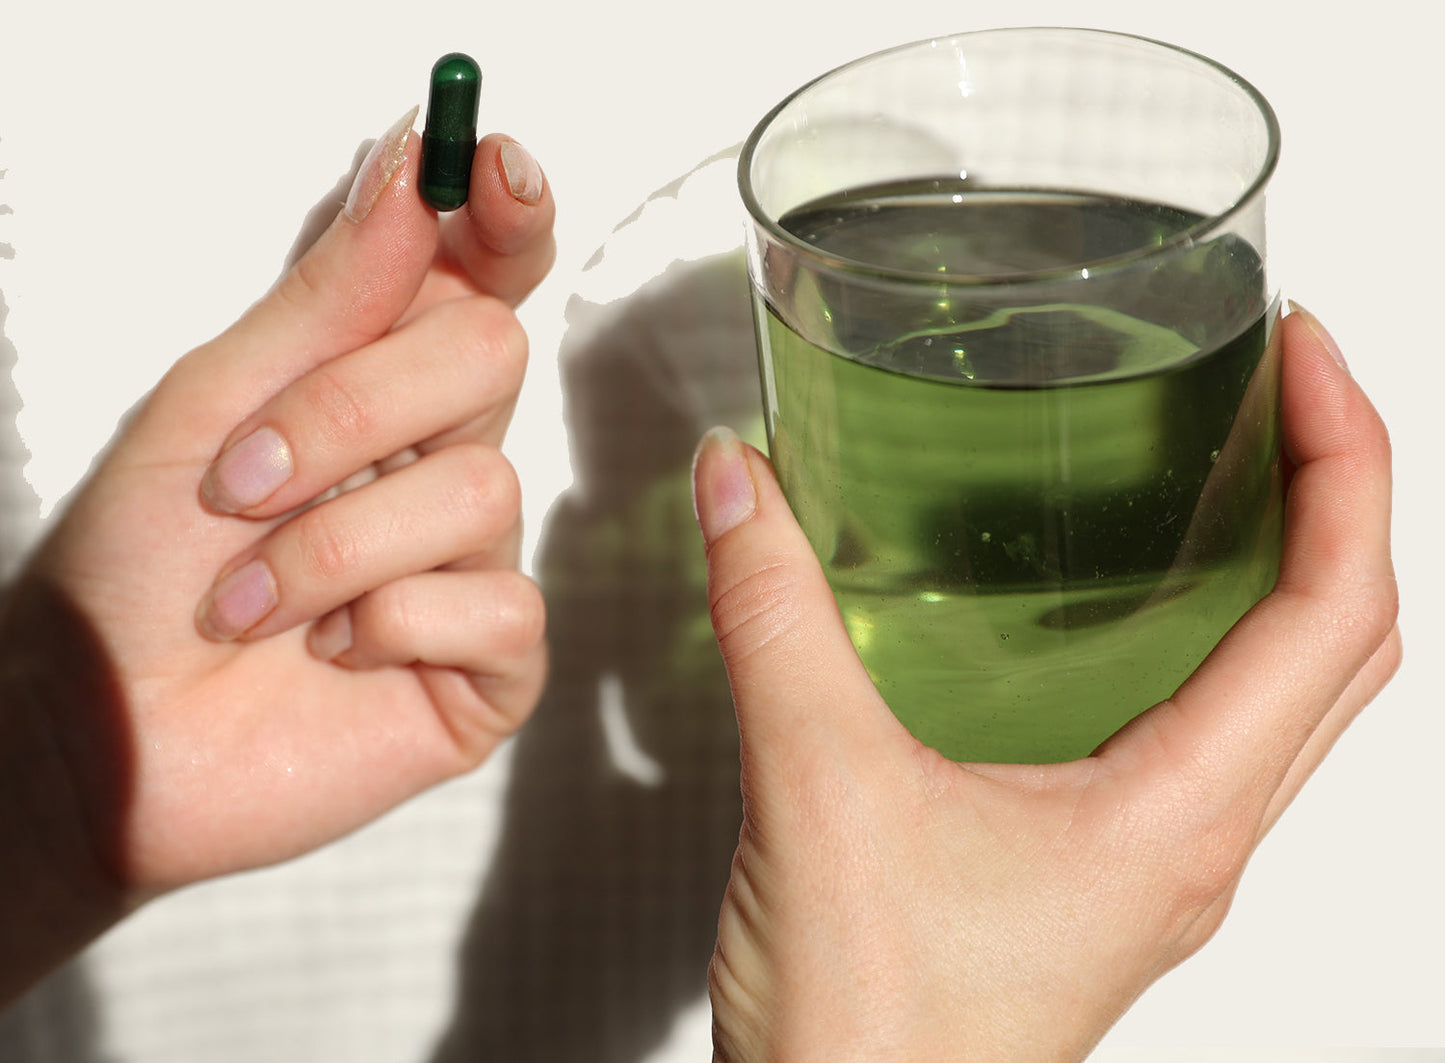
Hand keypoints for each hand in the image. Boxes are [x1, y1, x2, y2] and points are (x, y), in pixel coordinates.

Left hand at [0, 111, 552, 998]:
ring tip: (249, 602)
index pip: (484, 275)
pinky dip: (385, 628)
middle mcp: (441, 458)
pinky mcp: (493, 660)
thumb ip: (328, 295)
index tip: (492, 166)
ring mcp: (474, 560)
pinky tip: (334, 656)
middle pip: (492, 353)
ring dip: (331, 549)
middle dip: (351, 413)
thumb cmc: (139, 570)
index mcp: (381, 384)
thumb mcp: (215, 405)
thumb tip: (412, 163)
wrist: (106, 727)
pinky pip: (499, 608)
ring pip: (483, 489)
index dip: (504, 215)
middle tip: (245, 481)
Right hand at [691, 307, 1399, 1061]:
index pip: (1337, 611)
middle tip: (1285, 382)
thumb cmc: (872, 1039)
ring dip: (1292, 565)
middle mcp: (1192, 838)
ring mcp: (1154, 860)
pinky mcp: (1097, 868)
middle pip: (1342, 644)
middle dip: (1339, 489)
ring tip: (1236, 462)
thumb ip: (776, 622)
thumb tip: (746, 489)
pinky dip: (1207, 635)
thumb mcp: (816, 792)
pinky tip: (1121, 603)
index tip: (1304, 352)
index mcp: (1176, 817)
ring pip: (1288, 695)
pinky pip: (1207, 733)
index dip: (1347, 458)